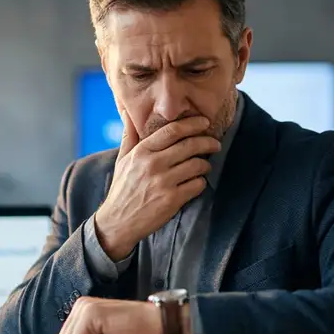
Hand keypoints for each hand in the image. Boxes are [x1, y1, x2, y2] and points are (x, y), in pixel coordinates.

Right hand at [94, 110, 219, 260]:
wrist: (118, 222)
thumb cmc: (122, 189)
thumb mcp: (122, 160)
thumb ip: (129, 135)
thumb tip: (127, 111)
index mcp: (141, 152)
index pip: (172, 131)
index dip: (192, 124)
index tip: (204, 122)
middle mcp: (153, 164)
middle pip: (189, 145)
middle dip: (207, 142)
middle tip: (215, 143)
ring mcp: (163, 182)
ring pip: (197, 165)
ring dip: (205, 164)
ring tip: (204, 165)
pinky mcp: (172, 199)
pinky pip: (197, 185)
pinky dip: (201, 182)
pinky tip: (197, 182)